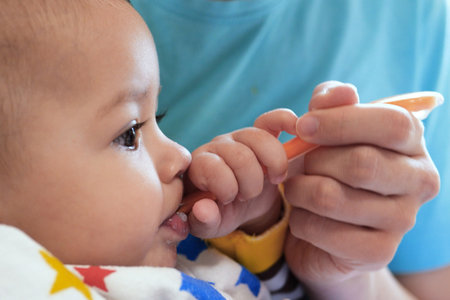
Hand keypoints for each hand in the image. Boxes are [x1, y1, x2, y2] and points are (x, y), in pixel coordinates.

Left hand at [186, 109, 297, 237]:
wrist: (238, 205)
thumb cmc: (220, 213)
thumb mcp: (210, 224)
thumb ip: (203, 221)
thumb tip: (204, 210)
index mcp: (199, 167)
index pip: (211, 166)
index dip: (226, 187)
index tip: (229, 200)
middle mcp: (217, 146)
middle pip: (240, 156)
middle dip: (251, 183)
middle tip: (247, 195)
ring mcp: (239, 137)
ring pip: (259, 138)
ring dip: (272, 165)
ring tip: (272, 180)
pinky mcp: (260, 133)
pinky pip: (272, 120)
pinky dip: (284, 121)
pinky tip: (296, 130)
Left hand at [283, 82, 439, 291]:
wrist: (326, 224)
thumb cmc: (327, 166)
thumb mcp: (326, 128)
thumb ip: (330, 103)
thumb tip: (339, 94)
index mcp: (412, 142)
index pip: (392, 124)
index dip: (341, 122)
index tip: (304, 126)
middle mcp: (419, 180)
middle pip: (362, 164)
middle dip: (315, 161)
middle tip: (300, 164)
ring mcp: (403, 220)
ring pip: (333, 198)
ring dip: (300, 191)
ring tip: (297, 189)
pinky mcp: (379, 253)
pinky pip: (324, 232)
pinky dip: (301, 221)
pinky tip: (304, 217)